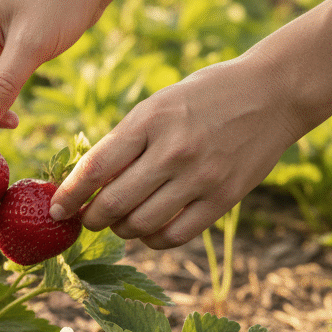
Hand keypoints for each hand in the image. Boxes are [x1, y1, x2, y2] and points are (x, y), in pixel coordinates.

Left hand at [49, 52, 303, 248]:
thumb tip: (84, 184)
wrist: (274, 92)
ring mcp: (201, 177)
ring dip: (120, 230)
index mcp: (150, 121)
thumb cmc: (204, 97)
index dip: (69, 195)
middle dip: (90, 219)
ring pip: (140, 225)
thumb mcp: (158, 105)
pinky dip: (152, 239)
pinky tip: (149, 229)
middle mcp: (174, 151)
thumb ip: (124, 142)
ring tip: (119, 221)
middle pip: (112, 204)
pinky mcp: (224, 198)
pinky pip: (174, 236)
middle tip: (87, 218)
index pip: (94, 168)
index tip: (56, 210)